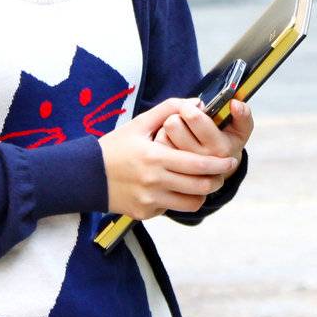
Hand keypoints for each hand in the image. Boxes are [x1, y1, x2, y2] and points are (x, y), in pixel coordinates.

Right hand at [101, 98, 237, 219]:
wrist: (85, 176)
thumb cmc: (115, 147)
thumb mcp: (139, 123)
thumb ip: (169, 109)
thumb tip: (197, 103)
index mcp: (155, 157)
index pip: (198, 164)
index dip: (219, 164)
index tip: (230, 160)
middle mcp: (153, 182)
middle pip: (199, 187)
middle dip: (217, 180)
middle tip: (223, 173)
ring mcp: (149, 200)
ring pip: (190, 204)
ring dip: (201, 193)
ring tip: (203, 182)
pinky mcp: (144, 213)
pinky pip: (171, 209)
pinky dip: (178, 200)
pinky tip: (175, 188)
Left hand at [154, 99, 252, 179]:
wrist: (217, 171)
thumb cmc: (227, 143)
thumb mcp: (241, 130)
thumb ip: (243, 115)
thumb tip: (235, 104)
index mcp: (220, 146)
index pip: (193, 116)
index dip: (190, 107)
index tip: (193, 107)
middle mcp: (201, 159)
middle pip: (172, 123)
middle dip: (177, 114)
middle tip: (185, 117)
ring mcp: (184, 167)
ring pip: (163, 134)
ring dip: (169, 127)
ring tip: (180, 130)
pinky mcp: (171, 170)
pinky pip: (158, 144)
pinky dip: (162, 138)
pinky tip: (172, 142)